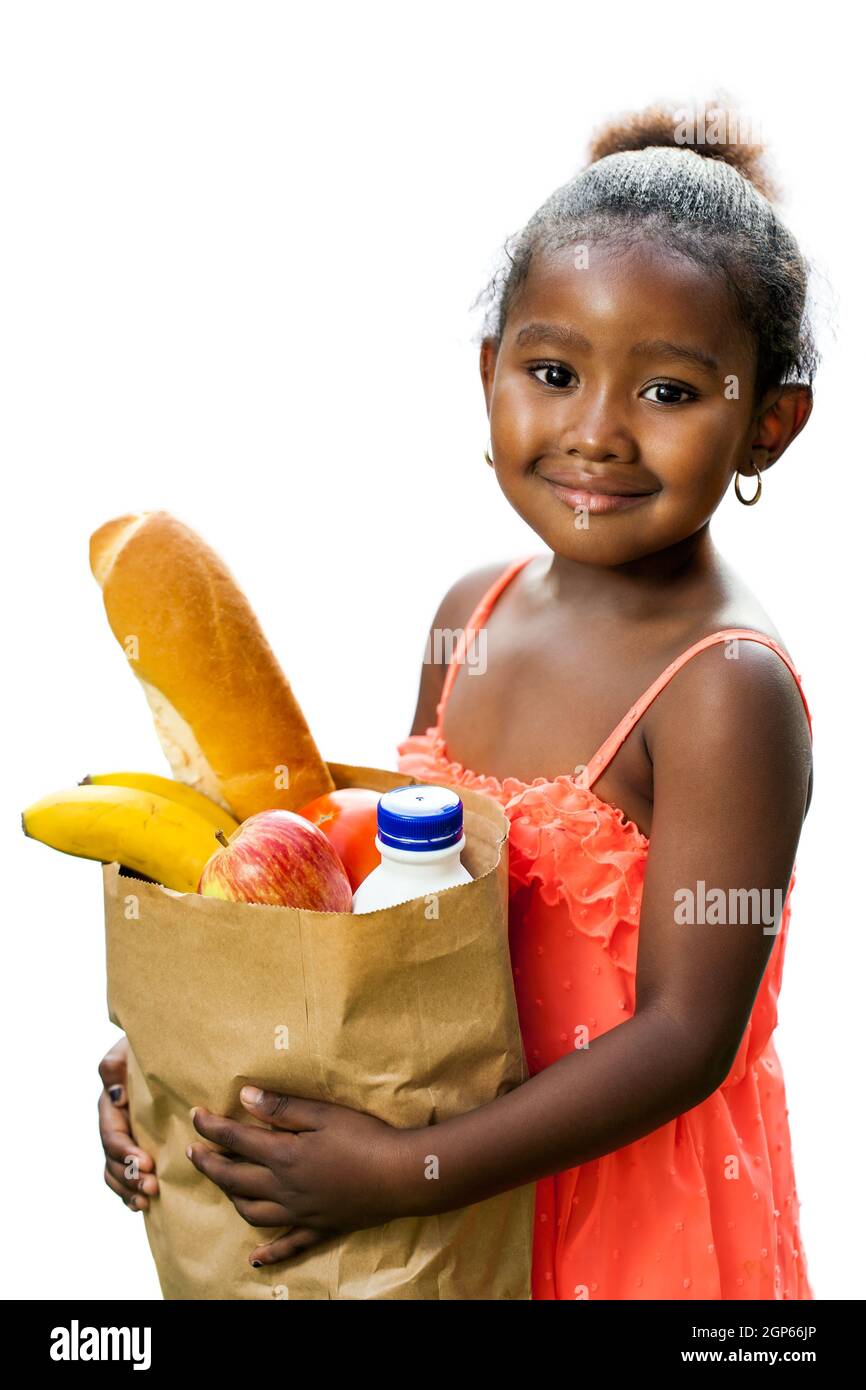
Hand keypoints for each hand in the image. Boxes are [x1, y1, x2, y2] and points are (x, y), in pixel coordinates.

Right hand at [98, 1036, 157, 1210]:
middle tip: (151, 1187)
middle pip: (113, 1159)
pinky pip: (124, 1175)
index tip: (146, 1163)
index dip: (125, 1152)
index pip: (112, 1135)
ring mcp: (124, 1137)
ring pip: (116, 1171)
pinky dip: (129, 1192)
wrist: (166, 1049)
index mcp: (111, 1104)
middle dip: (129, 1176)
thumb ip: (114, 1066)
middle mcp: (114, 1124)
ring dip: (129, 1188)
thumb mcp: (129, 1050)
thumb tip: (113, 1092)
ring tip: (148, 1199)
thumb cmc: (148, 1046)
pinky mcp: (136, 1146)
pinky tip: (142, 1204)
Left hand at [187, 1087, 410, 1267]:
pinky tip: (254, 1259)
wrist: (401, 1175)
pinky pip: (287, 1246)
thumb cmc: (366, 1137)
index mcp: (284, 1156)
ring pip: (252, 1211)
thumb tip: (244, 1096)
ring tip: (222, 1184)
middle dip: (209, 1164)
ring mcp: (300, 1213)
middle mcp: (284, 1188)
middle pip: (234, 1178)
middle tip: (192, 1151)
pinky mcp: (319, 1227)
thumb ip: (282, 1108)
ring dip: (230, 1198)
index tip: (194, 1115)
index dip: (211, 1127)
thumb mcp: (324, 1114)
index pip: (236, 1140)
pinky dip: (268, 1254)